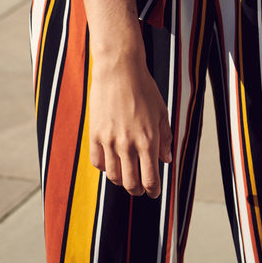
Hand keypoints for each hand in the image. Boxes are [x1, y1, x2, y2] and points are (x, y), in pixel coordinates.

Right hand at [90, 46, 173, 196]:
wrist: (119, 70)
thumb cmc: (144, 88)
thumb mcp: (161, 112)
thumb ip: (165, 138)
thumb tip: (166, 160)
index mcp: (148, 140)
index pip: (150, 179)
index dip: (153, 190)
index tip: (154, 192)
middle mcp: (128, 145)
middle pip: (131, 183)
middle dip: (137, 190)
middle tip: (140, 187)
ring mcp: (109, 141)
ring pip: (113, 176)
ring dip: (121, 181)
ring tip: (125, 177)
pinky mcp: (95, 134)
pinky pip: (97, 162)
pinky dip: (104, 167)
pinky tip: (111, 162)